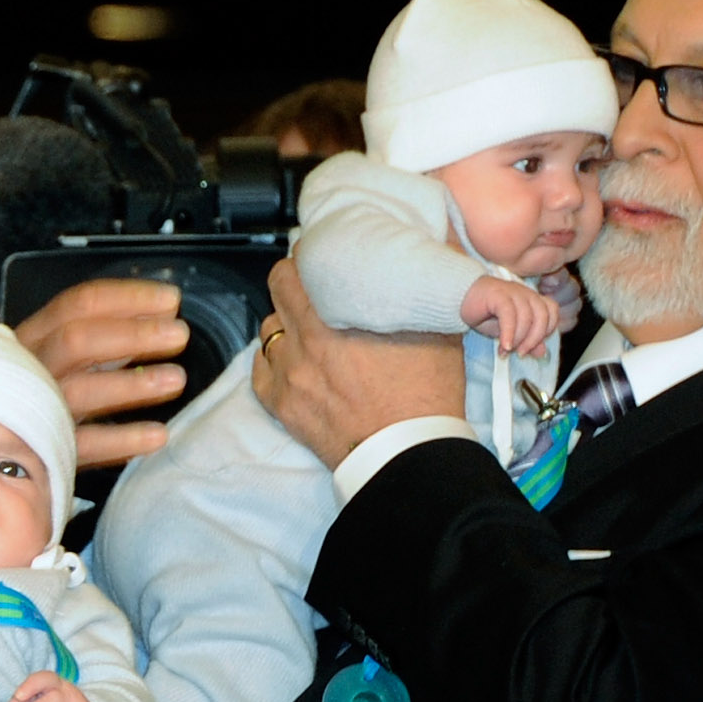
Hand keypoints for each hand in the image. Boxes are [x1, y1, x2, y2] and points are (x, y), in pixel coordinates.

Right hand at [12, 278, 189, 468]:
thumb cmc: (32, 394)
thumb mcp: (58, 357)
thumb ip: (101, 340)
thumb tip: (159, 318)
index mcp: (33, 338)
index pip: (77, 305)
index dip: (127, 299)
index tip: (170, 301)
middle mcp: (28, 368)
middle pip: (77, 341)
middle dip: (133, 333)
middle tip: (178, 335)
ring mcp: (32, 410)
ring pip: (80, 391)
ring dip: (132, 384)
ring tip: (176, 379)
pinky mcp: (41, 451)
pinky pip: (84, 445)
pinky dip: (123, 439)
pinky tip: (158, 434)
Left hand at [251, 262, 463, 469]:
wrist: (409, 456)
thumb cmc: (427, 399)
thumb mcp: (441, 330)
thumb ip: (431, 287)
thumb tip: (443, 245)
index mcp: (343, 313)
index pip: (307, 259)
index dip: (315, 253)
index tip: (325, 254)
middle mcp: (309, 337)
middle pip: (280, 284)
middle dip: (295, 279)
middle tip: (313, 284)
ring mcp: (290, 372)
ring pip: (269, 326)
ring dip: (285, 322)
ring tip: (308, 329)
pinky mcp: (282, 404)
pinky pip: (259, 369)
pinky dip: (274, 361)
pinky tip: (294, 362)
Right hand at [458, 274, 565, 358]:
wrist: (460, 298)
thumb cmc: (484, 313)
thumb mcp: (508, 331)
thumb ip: (526, 339)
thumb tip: (541, 352)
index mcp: (531, 298)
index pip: (552, 311)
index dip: (547, 330)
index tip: (533, 345)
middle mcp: (525, 293)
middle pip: (542, 316)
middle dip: (533, 339)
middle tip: (520, 353)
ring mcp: (512, 291)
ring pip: (527, 317)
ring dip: (518, 339)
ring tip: (507, 350)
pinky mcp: (498, 294)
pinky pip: (510, 315)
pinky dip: (509, 333)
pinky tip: (504, 345)